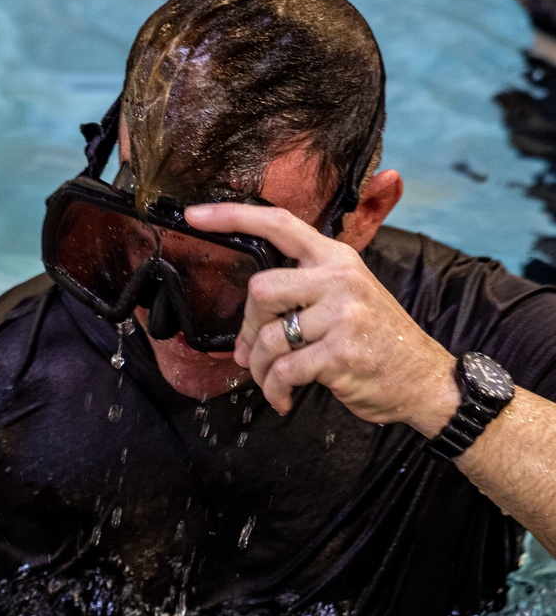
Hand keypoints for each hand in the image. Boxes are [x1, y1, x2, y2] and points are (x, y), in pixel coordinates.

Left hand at [185, 202, 460, 433]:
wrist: (422, 379)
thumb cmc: (377, 342)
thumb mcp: (349, 299)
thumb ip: (302, 295)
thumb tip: (244, 331)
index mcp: (337, 258)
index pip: (278, 223)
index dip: (232, 216)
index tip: (195, 216)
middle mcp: (339, 279)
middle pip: (260, 291)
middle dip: (247, 329)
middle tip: (251, 354)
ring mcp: (341, 315)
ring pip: (267, 338)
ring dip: (258, 369)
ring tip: (272, 382)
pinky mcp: (339, 354)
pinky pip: (283, 372)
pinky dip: (274, 392)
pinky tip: (284, 399)